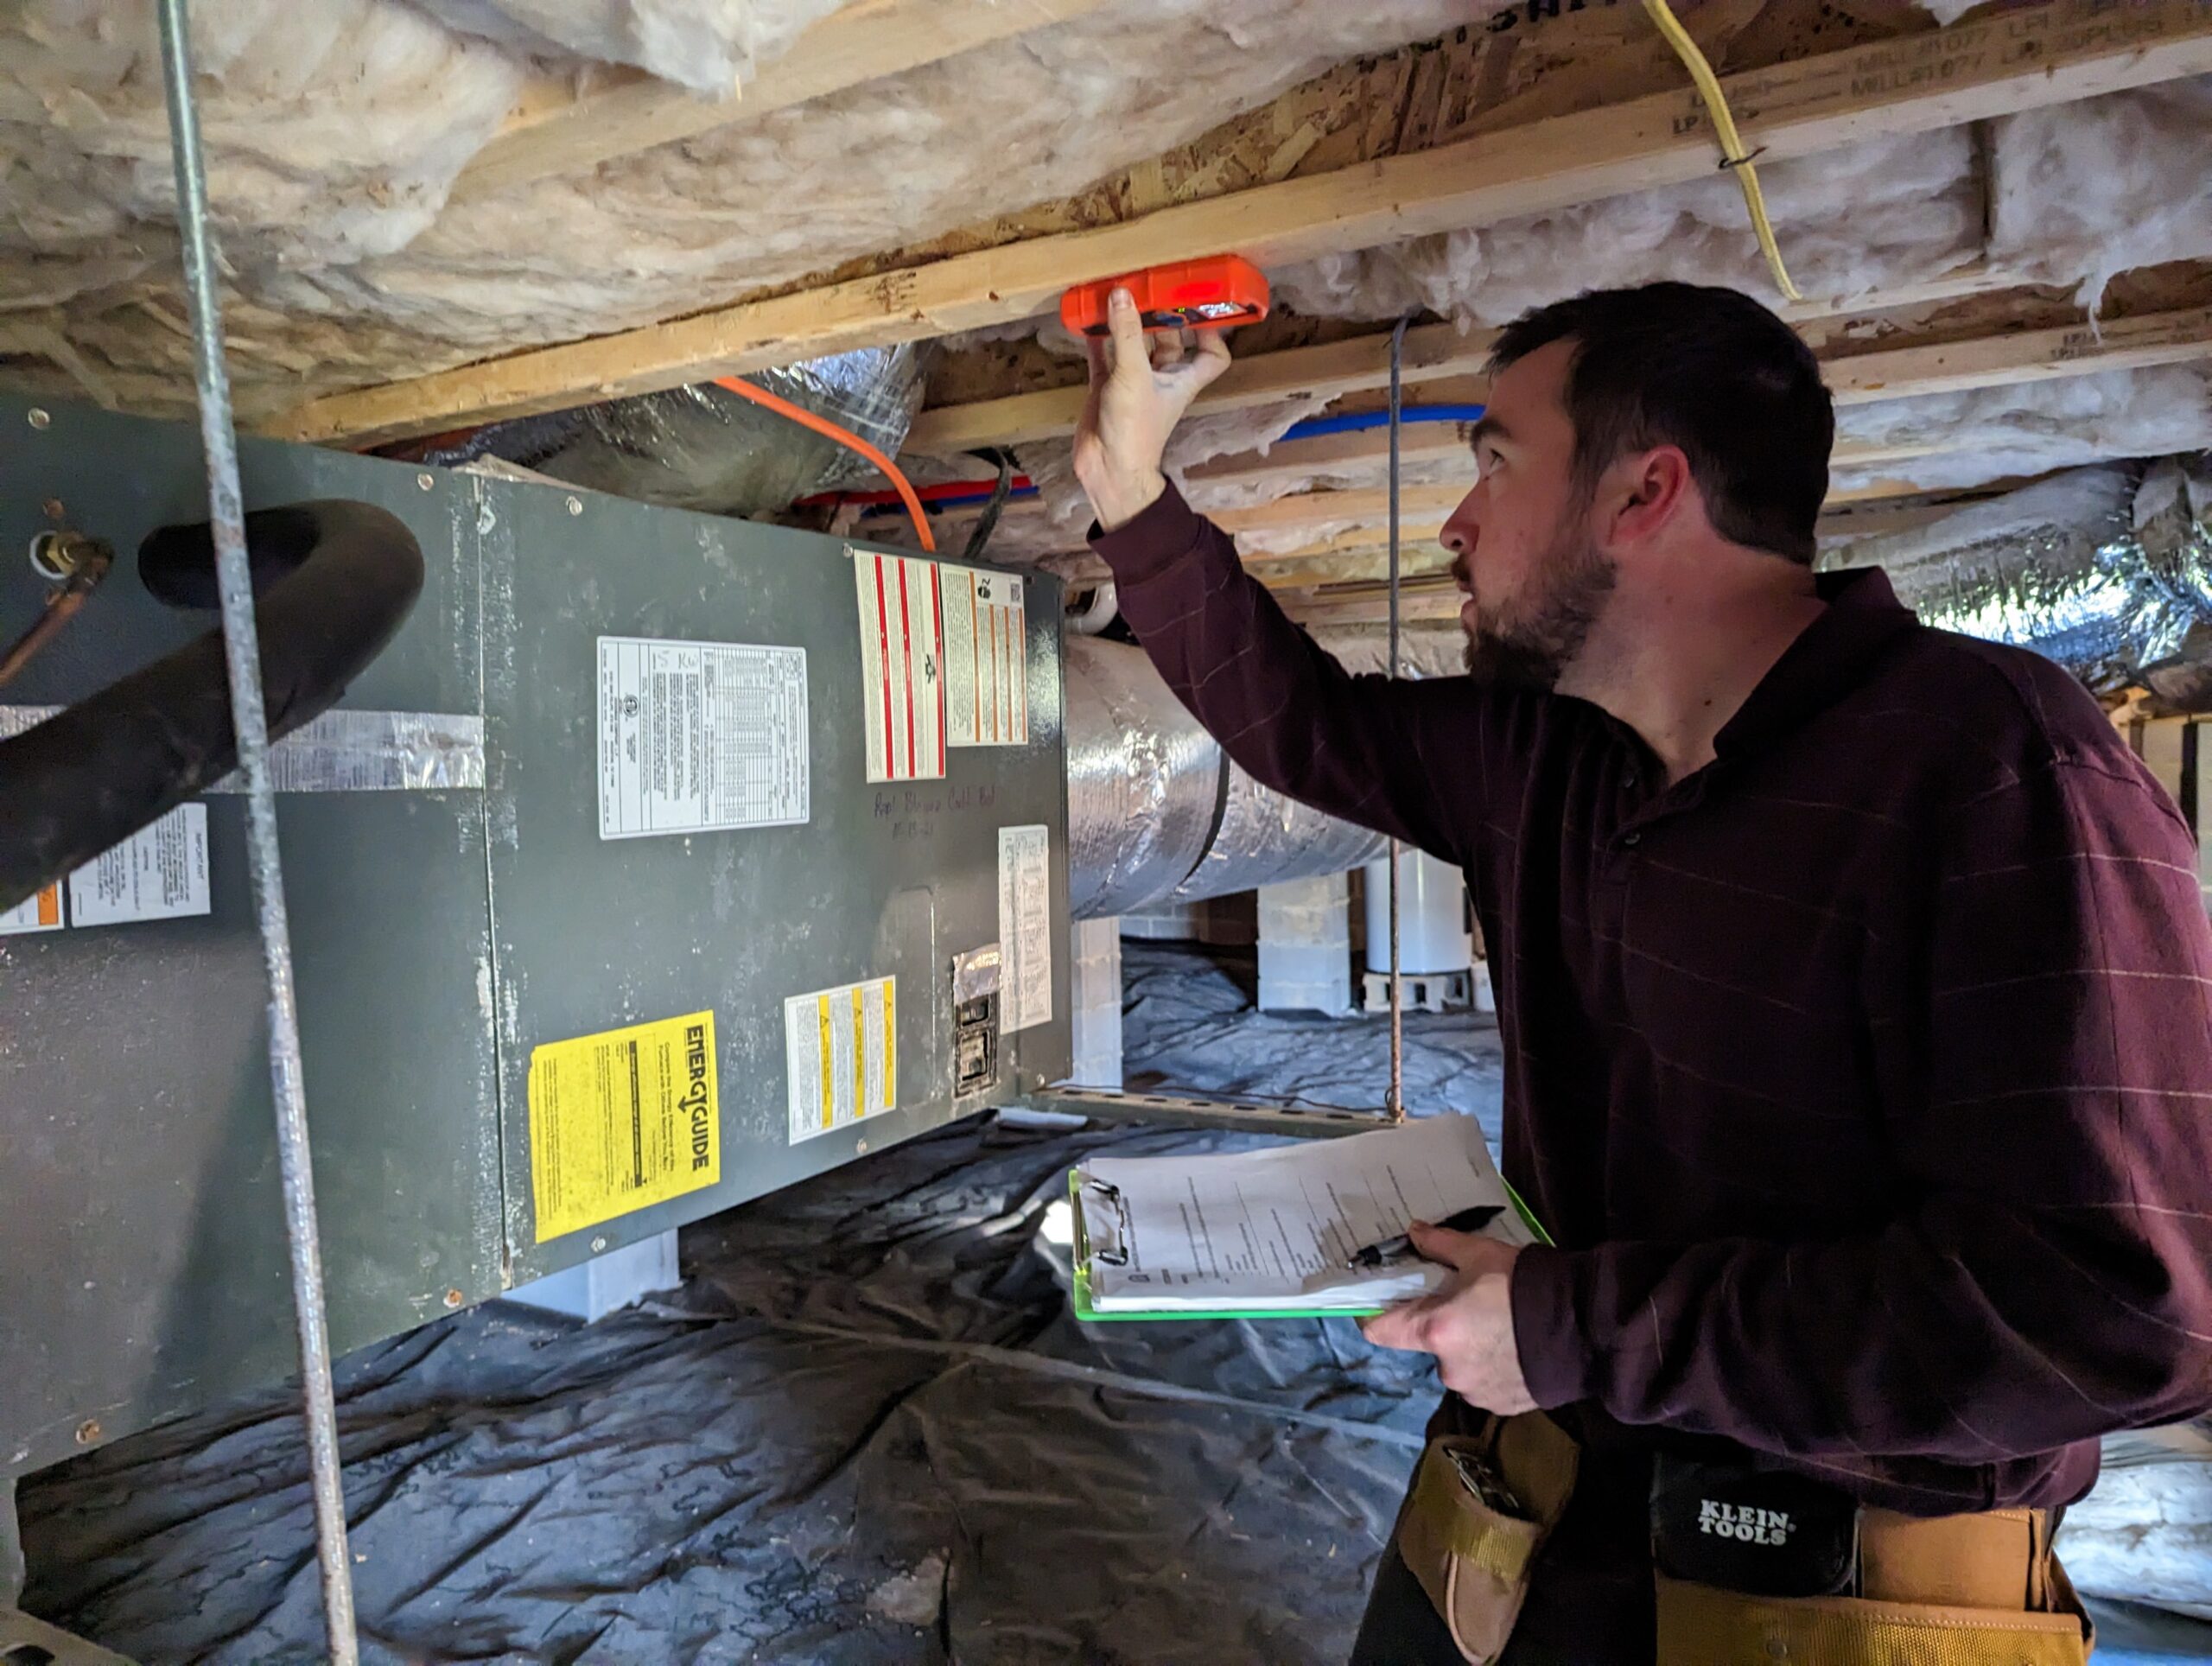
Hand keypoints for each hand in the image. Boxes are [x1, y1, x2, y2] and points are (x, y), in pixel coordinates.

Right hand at [1072, 287, 1232, 530]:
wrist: (1107, 470)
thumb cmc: (1134, 430)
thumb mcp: (1133, 376)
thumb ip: (1126, 334)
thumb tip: (1121, 292)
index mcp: (1183, 379)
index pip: (1212, 355)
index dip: (1210, 333)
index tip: (1197, 307)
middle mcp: (1161, 379)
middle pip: (1168, 340)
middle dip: (1158, 315)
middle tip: (1146, 285)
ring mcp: (1133, 383)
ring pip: (1133, 345)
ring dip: (1125, 324)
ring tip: (1115, 294)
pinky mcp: (1106, 389)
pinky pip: (1103, 357)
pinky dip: (1097, 340)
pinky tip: (1087, 320)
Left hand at [1361, 1223, 1535, 1414]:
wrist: (1585, 1328)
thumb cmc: (1525, 1286)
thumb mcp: (1480, 1254)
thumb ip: (1440, 1245)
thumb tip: (1413, 1231)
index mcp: (1434, 1330)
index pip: (1378, 1331)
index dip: (1373, 1314)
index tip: (1382, 1300)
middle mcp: (1447, 1368)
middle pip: (1426, 1343)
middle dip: (1440, 1324)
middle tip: (1468, 1302)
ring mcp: (1474, 1392)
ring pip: (1456, 1364)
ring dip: (1468, 1347)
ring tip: (1500, 1325)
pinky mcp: (1501, 1406)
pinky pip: (1483, 1383)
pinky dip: (1492, 1366)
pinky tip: (1516, 1347)